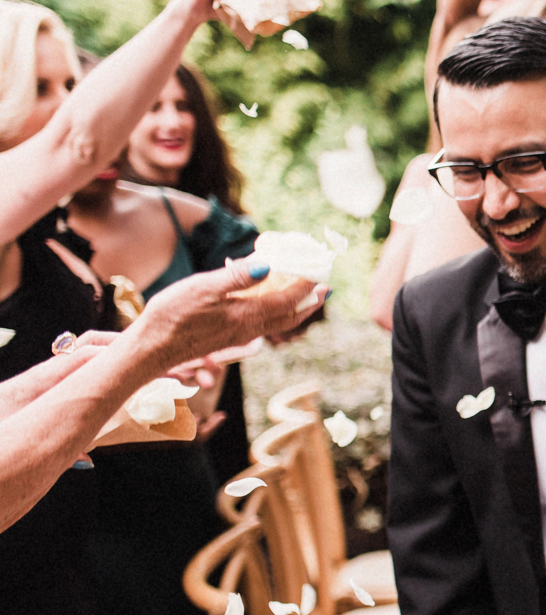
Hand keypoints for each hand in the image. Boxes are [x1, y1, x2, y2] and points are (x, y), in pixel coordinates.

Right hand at [131, 262, 324, 375]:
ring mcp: (239, 336)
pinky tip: (267, 301)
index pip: (288, 300)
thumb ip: (237, 278)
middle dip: (310, 301)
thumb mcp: (204, 288)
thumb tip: (269, 265)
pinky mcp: (228, 338)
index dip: (306, 286)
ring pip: (277, 322)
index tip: (320, 272)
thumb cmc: (173, 316)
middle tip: (326, 287)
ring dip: (296, 307)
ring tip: (306, 294)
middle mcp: (249, 329)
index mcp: (247, 316)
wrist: (152, 349)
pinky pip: (262, 324)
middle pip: (290, 316)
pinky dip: (275, 311)